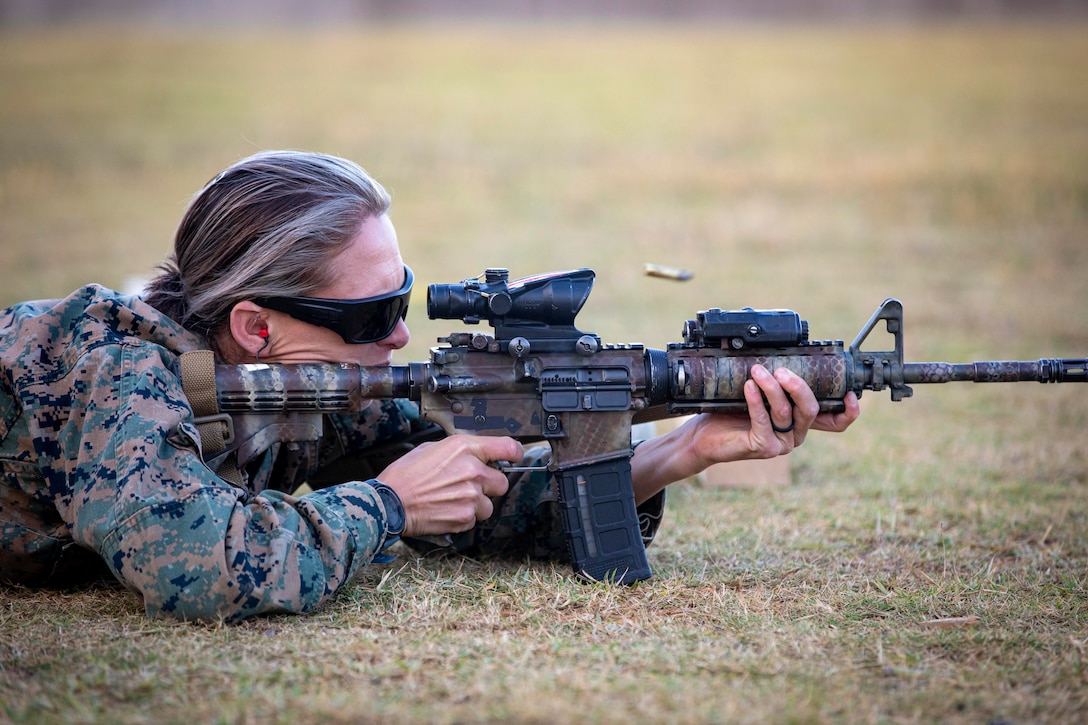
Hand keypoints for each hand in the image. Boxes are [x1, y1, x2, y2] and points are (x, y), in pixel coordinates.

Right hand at [376, 435, 523, 536]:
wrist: (390, 502)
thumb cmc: (405, 475)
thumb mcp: (431, 448)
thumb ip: (458, 451)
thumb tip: (474, 454)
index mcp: (464, 448)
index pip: (507, 447)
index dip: (515, 453)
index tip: (514, 457)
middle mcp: (473, 471)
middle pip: (501, 482)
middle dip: (488, 485)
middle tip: (468, 486)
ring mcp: (471, 496)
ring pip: (488, 504)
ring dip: (476, 504)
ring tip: (452, 500)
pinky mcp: (465, 517)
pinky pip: (474, 518)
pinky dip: (463, 517)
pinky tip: (446, 510)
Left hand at [723, 363, 859, 459]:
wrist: (705, 435)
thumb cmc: (731, 412)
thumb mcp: (759, 393)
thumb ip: (776, 383)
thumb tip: (782, 354)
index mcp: (800, 421)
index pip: (835, 422)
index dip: (848, 412)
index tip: (849, 393)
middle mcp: (796, 434)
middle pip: (810, 409)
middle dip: (798, 386)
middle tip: (781, 370)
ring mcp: (781, 444)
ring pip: (785, 412)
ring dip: (771, 388)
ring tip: (757, 371)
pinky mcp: (764, 448)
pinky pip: (764, 420)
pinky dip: (756, 401)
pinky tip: (749, 387)